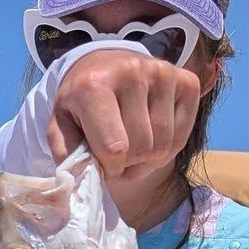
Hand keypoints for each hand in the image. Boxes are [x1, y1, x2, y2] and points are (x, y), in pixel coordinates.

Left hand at [47, 48, 199, 180]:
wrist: (104, 64)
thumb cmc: (82, 102)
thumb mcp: (61, 125)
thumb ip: (67, 155)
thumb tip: (79, 184)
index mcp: (94, 85)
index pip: (114, 149)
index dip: (110, 168)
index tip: (102, 163)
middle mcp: (131, 72)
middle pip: (141, 148)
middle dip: (128, 165)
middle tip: (117, 157)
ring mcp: (163, 74)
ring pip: (163, 146)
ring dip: (148, 160)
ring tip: (132, 150)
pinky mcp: (187, 81)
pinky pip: (182, 136)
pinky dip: (168, 149)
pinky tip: (152, 139)